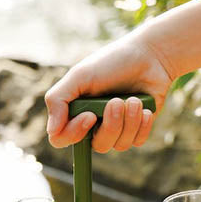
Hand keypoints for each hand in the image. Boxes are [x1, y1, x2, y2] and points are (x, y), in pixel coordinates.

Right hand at [45, 32, 174, 151]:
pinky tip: (145, 108)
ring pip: (119, 145)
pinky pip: (137, 141)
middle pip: (97, 145)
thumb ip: (58, 99)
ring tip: (134, 100)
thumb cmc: (111, 63)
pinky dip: (142, 125)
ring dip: (129, 121)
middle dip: (111, 124)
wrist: (149, 56)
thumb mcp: (80, 75)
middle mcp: (94, 124)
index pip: (62, 139)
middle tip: (117, 101)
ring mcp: (116, 128)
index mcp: (75, 111)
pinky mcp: (137, 129)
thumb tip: (51, 130)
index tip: (90, 115)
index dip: (74, 133)